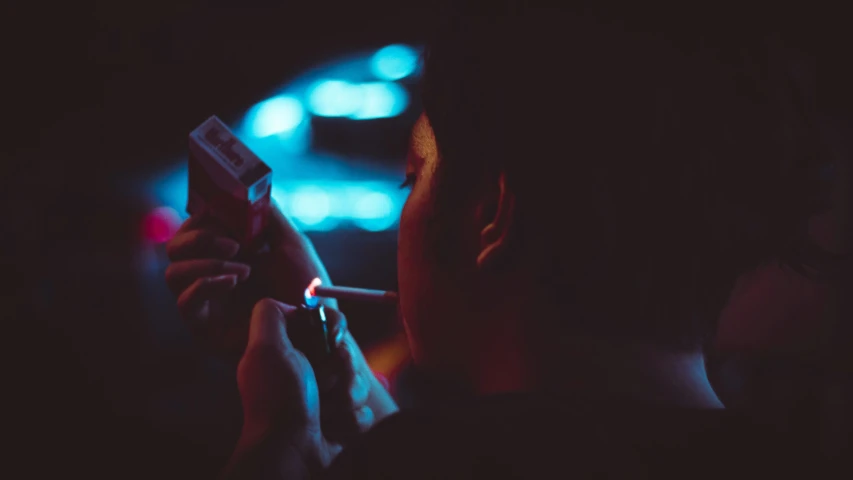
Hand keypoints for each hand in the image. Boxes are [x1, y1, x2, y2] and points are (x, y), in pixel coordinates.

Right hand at [165, 205, 397, 421]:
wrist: (318, 328)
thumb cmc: (308, 288)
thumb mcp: (292, 243)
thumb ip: (268, 215)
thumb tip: (249, 190)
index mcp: (226, 253)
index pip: (194, 227)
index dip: (201, 216)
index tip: (219, 209)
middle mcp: (210, 274)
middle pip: (175, 248)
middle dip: (198, 238)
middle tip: (233, 243)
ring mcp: (206, 302)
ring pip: (173, 273)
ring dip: (205, 263)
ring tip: (243, 269)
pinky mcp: (205, 328)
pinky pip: (185, 303)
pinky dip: (205, 286)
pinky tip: (234, 281)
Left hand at [223, 299, 386, 478]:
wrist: (289, 455)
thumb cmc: (278, 402)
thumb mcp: (265, 349)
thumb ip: (270, 316)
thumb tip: (290, 305)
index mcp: (292, 351)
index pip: (327, 323)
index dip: (336, 328)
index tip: (334, 340)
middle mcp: (310, 372)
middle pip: (349, 352)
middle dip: (344, 368)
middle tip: (326, 382)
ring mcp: (328, 398)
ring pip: (361, 382)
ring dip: (348, 397)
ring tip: (327, 411)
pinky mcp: (344, 422)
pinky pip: (365, 411)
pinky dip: (352, 421)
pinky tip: (333, 429)